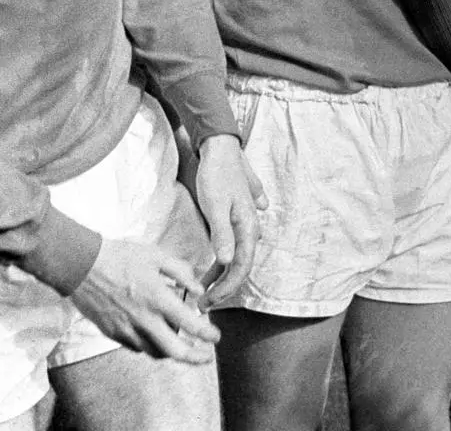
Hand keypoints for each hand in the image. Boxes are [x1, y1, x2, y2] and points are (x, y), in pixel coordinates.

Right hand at [70, 236, 220, 360]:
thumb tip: (198, 289)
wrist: (83, 265)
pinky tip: (155, 334)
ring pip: (155, 352)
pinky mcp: (113, 333)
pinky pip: (137, 347)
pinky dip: (151, 344)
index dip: (206, 334)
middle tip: (206, 356)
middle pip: (173, 350)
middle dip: (194, 357)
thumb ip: (181, 272)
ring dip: (172, 350)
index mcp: (157, 298)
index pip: (189, 324)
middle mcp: (143, 319)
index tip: (216, 337)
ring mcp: (126, 330)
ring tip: (182, 342)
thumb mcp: (156, 255)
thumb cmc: (121, 256)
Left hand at [195, 133, 264, 308]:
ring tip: (202, 291)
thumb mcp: (216, 205)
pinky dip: (220, 262)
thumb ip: (222, 234)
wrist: (218, 147)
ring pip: (235, 257)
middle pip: (240, 265)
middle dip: (223, 287)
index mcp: (248, 226)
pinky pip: (230, 246)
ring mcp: (242, 223)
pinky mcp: (232, 218)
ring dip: (220, 276)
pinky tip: (209, 270)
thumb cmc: (217, 175)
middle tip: (202, 304)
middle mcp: (249, 227)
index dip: (227, 288)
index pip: (242, 266)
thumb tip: (226, 261)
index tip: (209, 302)